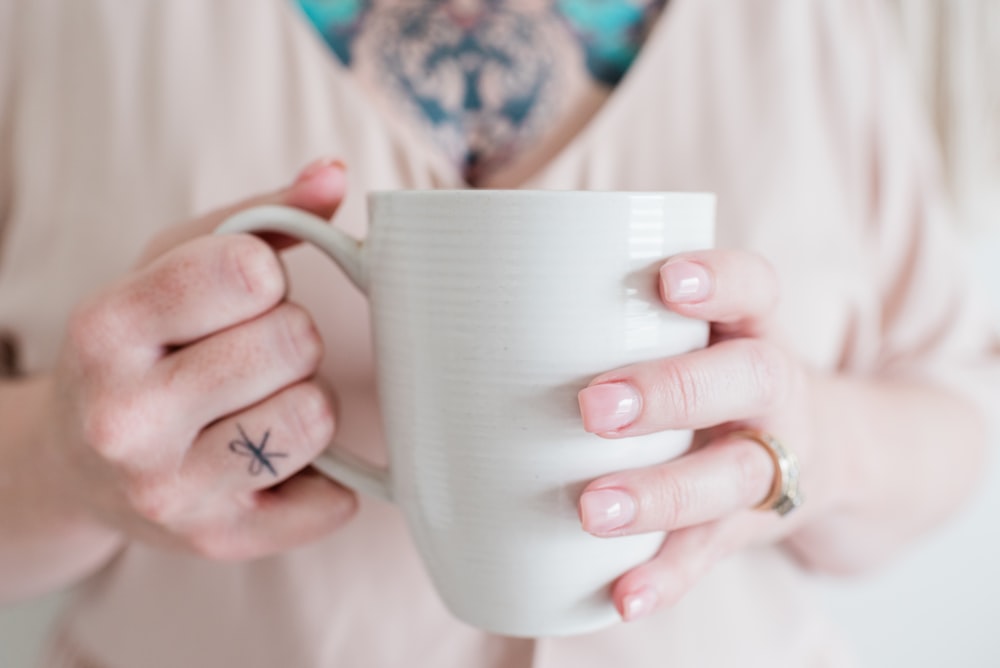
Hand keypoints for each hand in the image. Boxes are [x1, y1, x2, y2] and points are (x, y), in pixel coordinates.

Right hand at [39, 159, 356, 559]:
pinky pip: (331, 500)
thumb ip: (260, 216)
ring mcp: (168, 491)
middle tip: (251, 357)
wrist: (75, 467)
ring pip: (314, 416)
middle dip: (289, 339)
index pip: (249, 271)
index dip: (263, 277)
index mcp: (107, 328)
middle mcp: (125, 417)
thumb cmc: (142, 349)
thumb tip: (335, 173)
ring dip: (307, 402)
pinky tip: (275, 464)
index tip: (239, 296)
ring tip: (260, 405)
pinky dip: (321, 478)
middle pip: (293, 342)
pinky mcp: (216, 542)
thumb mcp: (174, 265)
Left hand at [576, 250, 835, 619]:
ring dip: (662, 494)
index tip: (665, 280)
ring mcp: (769, 462)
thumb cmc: (713, 376)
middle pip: (749, 379)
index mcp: (751, 330)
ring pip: (732, 477)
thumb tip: (472, 313)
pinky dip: (668, 576)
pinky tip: (624, 597)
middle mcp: (771, 392)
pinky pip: (711, 553)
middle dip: (673, 392)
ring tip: (593, 509)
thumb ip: (621, 321)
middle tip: (594, 408)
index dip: (721, 280)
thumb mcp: (696, 336)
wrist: (818, 450)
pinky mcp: (748, 526)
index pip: (756, 288)